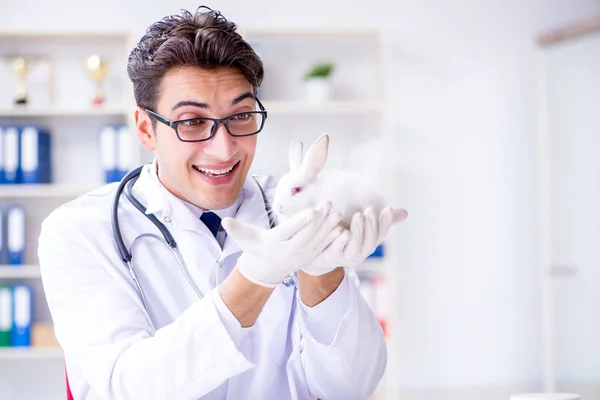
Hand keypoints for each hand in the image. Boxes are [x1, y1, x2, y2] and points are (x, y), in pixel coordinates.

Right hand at [221, 202, 342, 287]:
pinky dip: (332, 237)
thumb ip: (237, 229)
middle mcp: (290, 250)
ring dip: (328, 226)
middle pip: (307, 234)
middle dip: (320, 220)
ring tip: (337, 211)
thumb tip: (224, 221)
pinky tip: (341, 227)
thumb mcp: (245, 238)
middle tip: (329, 204)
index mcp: (275, 242)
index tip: (312, 210)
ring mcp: (301, 255)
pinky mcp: (309, 256)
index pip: (290, 231)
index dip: (301, 221)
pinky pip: (322, 246)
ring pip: (317, 240)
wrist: (265, 269)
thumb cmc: (255, 248)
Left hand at [301, 206, 406, 275]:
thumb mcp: (362, 226)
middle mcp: (360, 252)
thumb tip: (405, 213)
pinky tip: (343, 230)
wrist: (318, 253)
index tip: (387, 209)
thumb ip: (379, 219)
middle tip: (369, 210)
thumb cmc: (343, 237)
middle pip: (370, 241)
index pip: (381, 234)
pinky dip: (341, 241)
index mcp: (368, 243)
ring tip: (358, 215)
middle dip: (371, 226)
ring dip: (359, 231)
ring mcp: (346, 256)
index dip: (385, 223)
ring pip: (356, 246)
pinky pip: (338, 250)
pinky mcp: (332, 256)